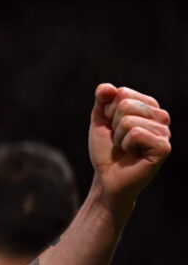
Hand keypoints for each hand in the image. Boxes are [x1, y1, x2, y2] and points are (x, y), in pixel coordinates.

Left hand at [89, 84, 170, 215]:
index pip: (122, 93)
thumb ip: (101, 100)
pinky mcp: (164, 148)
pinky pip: (135, 134)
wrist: (107, 177)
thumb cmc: (106, 150)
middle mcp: (161, 117)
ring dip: (119, 137)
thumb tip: (108, 87)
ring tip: (126, 148)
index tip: (113, 127)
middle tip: (119, 140)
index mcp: (149, 106)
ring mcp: (165, 132)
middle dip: (113, 124)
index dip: (108, 111)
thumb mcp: (99, 120)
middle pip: (126, 105)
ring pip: (129, 120)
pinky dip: (126, 145)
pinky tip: (133, 154)